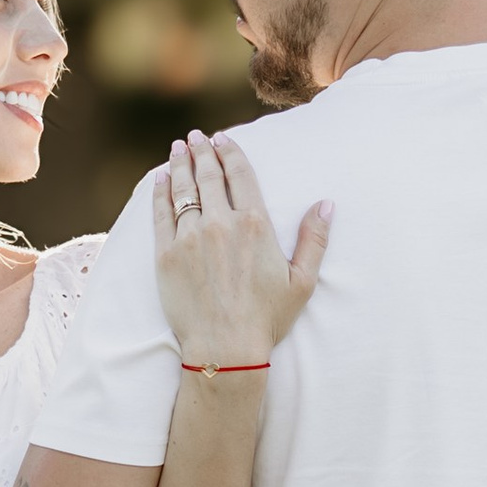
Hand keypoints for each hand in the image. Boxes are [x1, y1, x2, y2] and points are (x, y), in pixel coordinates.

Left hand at [152, 130, 330, 368]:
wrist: (225, 348)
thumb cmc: (266, 319)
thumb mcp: (301, 281)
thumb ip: (314, 239)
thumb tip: (326, 204)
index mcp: (255, 224)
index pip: (240, 174)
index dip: (230, 151)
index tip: (222, 138)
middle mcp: (221, 223)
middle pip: (208, 175)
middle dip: (201, 151)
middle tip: (196, 137)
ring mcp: (190, 238)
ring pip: (182, 189)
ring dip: (179, 165)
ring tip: (178, 150)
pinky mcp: (166, 255)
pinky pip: (161, 214)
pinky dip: (160, 193)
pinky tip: (160, 180)